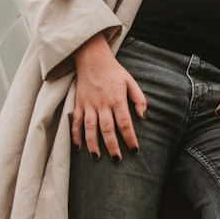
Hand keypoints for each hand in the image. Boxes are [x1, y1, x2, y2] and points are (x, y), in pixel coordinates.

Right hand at [73, 34, 145, 159]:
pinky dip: (75, 135)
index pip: (124, 123)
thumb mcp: (131, 82)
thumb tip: (144, 117)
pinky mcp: (78, 104)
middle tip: (117, 160)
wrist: (92, 59)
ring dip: (93, 144)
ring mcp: (88, 105)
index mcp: (117, 99)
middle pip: (107, 129)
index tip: (134, 149)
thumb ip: (139, 99)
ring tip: (97, 158)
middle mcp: (102, 104)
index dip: (129, 138)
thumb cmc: (114, 72)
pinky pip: (75, 122)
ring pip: (89, 128)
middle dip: (112, 146)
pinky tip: (78, 148)